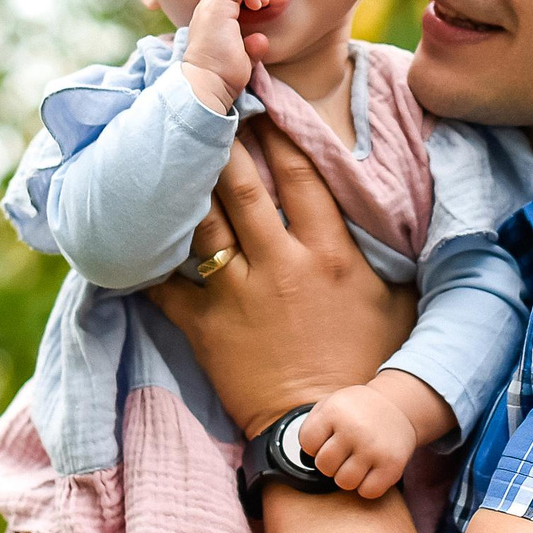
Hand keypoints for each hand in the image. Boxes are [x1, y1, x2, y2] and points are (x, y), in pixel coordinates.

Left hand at [150, 127, 415, 436]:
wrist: (320, 428)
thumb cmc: (366, 365)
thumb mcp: (395, 302)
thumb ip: (383, 253)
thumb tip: (392, 212)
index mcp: (330, 254)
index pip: (303, 174)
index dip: (281, 132)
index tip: (264, 104)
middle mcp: (282, 265)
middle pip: (245, 187)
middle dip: (224, 142)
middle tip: (207, 107)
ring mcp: (239, 295)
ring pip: (205, 225)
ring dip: (188, 188)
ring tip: (173, 154)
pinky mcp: (206, 327)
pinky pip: (169, 284)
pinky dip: (151, 259)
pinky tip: (137, 232)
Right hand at [181, 0, 280, 111]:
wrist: (208, 87)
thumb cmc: (223, 78)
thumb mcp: (242, 59)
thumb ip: (251, 47)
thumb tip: (260, 40)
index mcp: (211, 18)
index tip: (270, 5)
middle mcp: (206, 9)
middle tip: (272, 0)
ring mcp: (208, 8)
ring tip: (262, 3)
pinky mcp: (215, 10)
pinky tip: (258, 5)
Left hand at [298, 383, 417, 497]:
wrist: (399, 405)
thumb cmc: (358, 410)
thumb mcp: (332, 404)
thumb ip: (312, 427)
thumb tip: (301, 458)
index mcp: (335, 411)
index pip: (307, 443)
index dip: (314, 445)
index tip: (327, 439)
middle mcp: (354, 429)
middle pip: (324, 466)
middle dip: (331, 462)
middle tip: (343, 452)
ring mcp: (374, 448)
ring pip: (344, 482)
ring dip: (348, 476)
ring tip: (356, 461)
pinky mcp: (392, 465)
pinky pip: (368, 492)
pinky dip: (367, 486)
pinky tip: (370, 470)